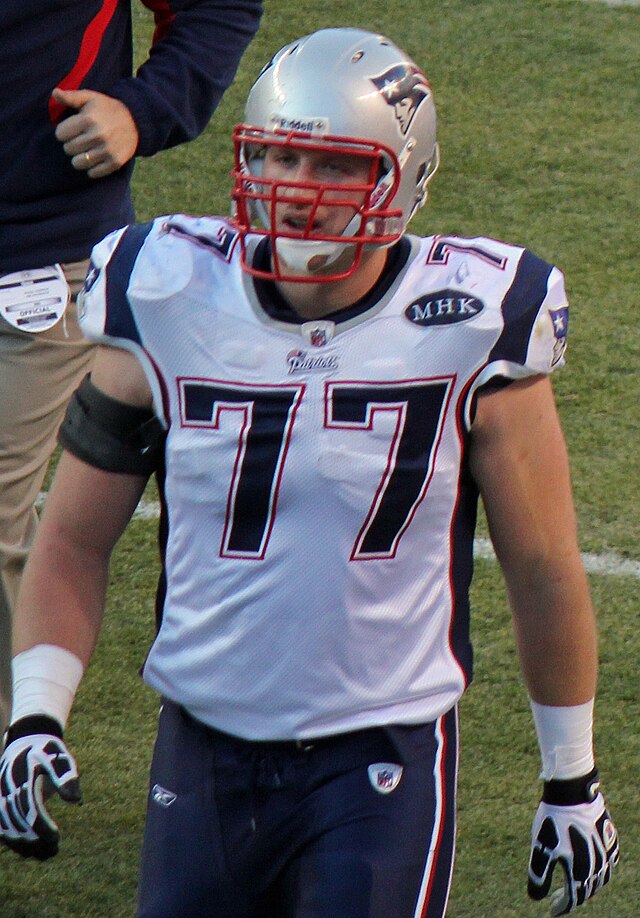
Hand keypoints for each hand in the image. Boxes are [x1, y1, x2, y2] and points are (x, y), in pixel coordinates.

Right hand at [0, 715, 81, 859]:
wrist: (26, 741)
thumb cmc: (48, 752)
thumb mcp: (60, 758)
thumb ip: (67, 778)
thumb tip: (76, 801)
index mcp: (24, 776)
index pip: (30, 808)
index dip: (42, 826)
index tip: (56, 838)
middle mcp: (8, 788)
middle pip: (18, 822)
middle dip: (35, 839)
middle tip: (53, 851)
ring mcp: (0, 796)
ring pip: (7, 827)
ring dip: (23, 844)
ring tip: (44, 854)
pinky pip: (1, 826)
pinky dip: (12, 840)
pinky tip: (28, 850)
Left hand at [52, 87, 138, 177]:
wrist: (136, 121)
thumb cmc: (107, 109)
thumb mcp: (90, 97)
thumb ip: (71, 96)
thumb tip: (55, 93)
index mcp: (88, 119)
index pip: (60, 134)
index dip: (64, 132)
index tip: (72, 130)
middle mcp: (97, 136)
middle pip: (68, 149)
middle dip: (71, 145)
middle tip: (80, 140)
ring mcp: (107, 151)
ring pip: (77, 163)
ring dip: (79, 158)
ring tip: (86, 151)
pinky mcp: (115, 163)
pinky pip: (92, 173)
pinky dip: (92, 168)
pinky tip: (96, 159)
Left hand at [527, 770, 618, 914]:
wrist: (572, 792)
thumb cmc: (553, 820)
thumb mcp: (540, 848)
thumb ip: (538, 875)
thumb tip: (536, 898)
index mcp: (581, 872)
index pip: (573, 899)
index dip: (562, 907)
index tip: (552, 911)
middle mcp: (598, 866)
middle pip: (587, 890)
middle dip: (572, 897)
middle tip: (557, 898)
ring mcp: (607, 852)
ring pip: (601, 878)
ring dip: (588, 885)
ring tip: (575, 884)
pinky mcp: (610, 837)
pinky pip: (610, 861)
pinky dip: (601, 868)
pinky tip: (594, 865)